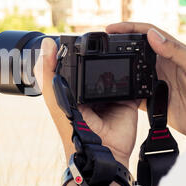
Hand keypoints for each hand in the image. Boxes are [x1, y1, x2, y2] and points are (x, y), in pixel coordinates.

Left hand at [33, 38, 139, 167]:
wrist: (100, 153)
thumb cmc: (72, 128)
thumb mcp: (55, 98)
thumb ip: (48, 73)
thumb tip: (47, 42)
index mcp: (73, 88)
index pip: (75, 63)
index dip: (78, 50)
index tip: (83, 33)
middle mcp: (91, 90)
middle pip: (97, 65)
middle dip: (102, 54)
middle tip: (108, 35)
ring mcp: (110, 94)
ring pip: (115, 71)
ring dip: (120, 61)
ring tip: (124, 44)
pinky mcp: (128, 99)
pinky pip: (133, 83)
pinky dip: (135, 74)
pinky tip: (138, 60)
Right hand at [106, 22, 185, 137]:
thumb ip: (176, 52)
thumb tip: (152, 35)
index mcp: (173, 53)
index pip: (147, 34)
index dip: (128, 29)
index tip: (111, 29)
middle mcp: (162, 65)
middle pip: (135, 51)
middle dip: (117, 46)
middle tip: (101, 46)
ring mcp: (157, 83)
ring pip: (131, 72)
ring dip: (119, 69)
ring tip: (103, 68)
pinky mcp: (154, 101)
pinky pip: (133, 95)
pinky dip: (123, 94)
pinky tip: (115, 93)